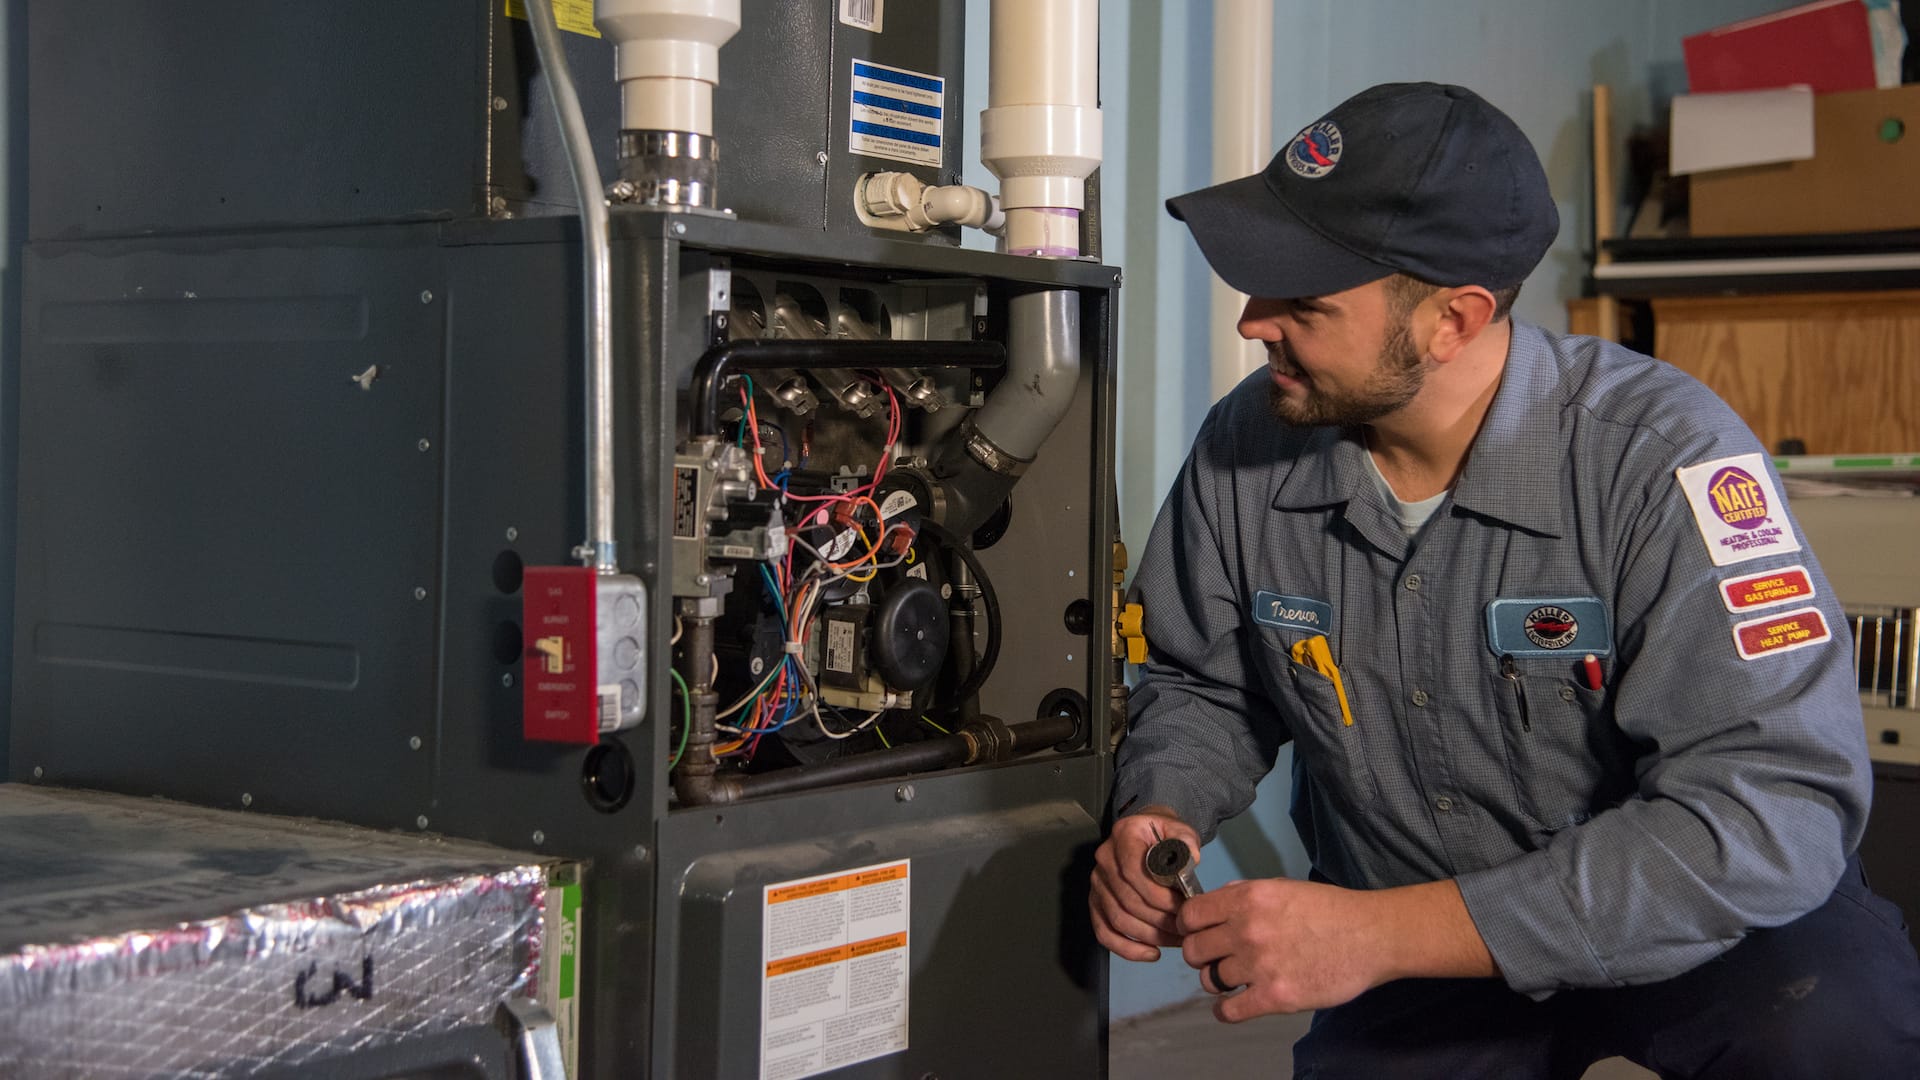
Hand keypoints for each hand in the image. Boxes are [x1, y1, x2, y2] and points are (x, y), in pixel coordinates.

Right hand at [1090, 805, 1201, 961]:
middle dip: (1160, 920)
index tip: (1182, 907)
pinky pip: (1104, 932)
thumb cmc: (1165, 835)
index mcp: (1123, 836)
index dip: (1157, 895)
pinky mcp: (1096, 902)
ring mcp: (1097, 883)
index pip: (1132, 870)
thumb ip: (1186, 842)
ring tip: (1177, 941)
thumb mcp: (1180, 831)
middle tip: (1186, 929)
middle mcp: (1104, 859)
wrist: (1147, 834)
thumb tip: (1190, 860)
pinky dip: (1128, 949)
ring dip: (1150, 936)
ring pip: (1118, 919)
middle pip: (1127, 900)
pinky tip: (1153, 953)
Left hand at [1177, 877, 1393, 1021]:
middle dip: (1201, 954)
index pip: (1190, 916)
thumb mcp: (1282, 886)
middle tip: (1216, 957)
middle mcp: (1248, 930)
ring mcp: (1260, 965)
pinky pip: (1229, 1011)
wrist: (1371, 937)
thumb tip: (1213, 903)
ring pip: (1210, 980)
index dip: (1189, 927)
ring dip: (1218, 980)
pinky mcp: (1275, 996)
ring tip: (1235, 978)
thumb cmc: (1331, 910)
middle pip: (1193, 950)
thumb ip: (1243, 894)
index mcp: (1248, 899)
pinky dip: (1225, 1011)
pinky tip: (1232, 1005)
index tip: (1197, 933)